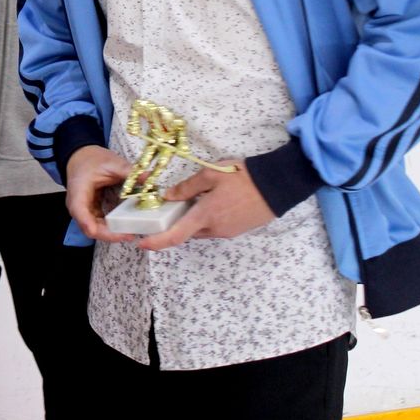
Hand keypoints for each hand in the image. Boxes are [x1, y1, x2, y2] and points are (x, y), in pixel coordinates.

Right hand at [64, 146, 136, 242]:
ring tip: (130, 233)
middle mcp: (77, 206)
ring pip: (94, 230)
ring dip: (111, 234)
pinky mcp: (90, 212)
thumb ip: (129, 171)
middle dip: (109, 235)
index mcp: (78, 191)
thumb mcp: (111, 163)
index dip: (96, 227)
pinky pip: (98, 225)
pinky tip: (125, 227)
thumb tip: (148, 178)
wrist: (81, 156)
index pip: (81, 214)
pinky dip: (111, 228)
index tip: (115, 233)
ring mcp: (83, 211)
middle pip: (89, 228)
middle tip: (130, 234)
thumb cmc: (91, 159)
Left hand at [137, 161, 275, 251]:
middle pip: (188, 232)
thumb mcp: (211, 175)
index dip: (157, 242)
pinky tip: (211, 203)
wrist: (277, 185)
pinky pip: (215, 228)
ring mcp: (228, 231)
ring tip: (194, 200)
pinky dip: (207, 220)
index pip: (176, 236)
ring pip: (201, 230)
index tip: (142, 244)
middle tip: (171, 208)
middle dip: (177, 223)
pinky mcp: (238, 230)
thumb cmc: (242, 177)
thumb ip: (187, 187)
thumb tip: (168, 197)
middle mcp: (215, 229)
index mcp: (205, 216)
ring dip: (193, 221)